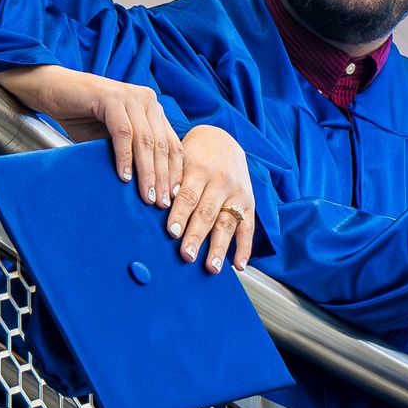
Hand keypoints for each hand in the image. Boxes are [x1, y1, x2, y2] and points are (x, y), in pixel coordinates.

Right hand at [0, 65, 181, 207]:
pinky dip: (124, 156)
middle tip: (161, 203)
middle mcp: (146, 100)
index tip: (173, 196)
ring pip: (144, 140)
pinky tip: (124, 176)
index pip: (171, 143)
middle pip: (161, 144)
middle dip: (162, 176)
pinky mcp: (111, 98)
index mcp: (152, 109)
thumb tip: (148, 188)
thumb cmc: (83, 116)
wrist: (54, 91)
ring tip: (146, 195)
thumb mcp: (112, 138)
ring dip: (146, 171)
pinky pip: (122, 132)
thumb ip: (131, 154)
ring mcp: (129, 97)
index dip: (174, 171)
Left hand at [164, 125, 255, 272]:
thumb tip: (157, 205)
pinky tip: (239, 265)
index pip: (188, 195)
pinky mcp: (250, 202)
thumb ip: (172, 181)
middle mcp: (221, 181)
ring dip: (219, 247)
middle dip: (197, 235)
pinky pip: (248, 227)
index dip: (180, 214)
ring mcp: (237, 192)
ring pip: (227, 222)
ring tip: (212, 267)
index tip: (172, 232)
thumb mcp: (181, 159)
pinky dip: (244, 248)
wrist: (223, 140)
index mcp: (200, 168)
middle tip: (187, 255)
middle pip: (207, 212)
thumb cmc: (195, 155)